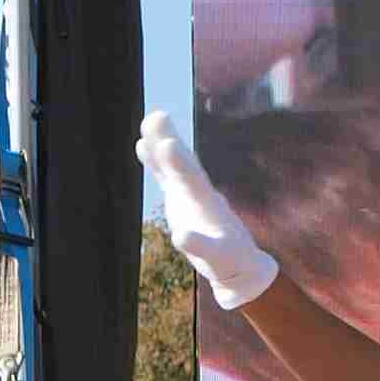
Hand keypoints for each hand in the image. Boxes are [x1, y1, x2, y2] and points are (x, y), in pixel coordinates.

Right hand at [138, 105, 275, 309]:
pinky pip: (166, 176)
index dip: (180, 164)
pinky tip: (142, 144)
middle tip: (156, 117)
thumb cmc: (231, 262)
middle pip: (183, 164)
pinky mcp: (181, 200)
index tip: (169, 143)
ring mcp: (190, 195)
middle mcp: (200, 193)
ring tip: (149, 120)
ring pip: (174, 165)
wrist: (238, 263)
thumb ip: (202, 246)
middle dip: (170, 142)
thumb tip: (181, 235)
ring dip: (161, 144)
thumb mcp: (218, 259)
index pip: (193, 180)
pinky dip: (155, 162)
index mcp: (209, 205)